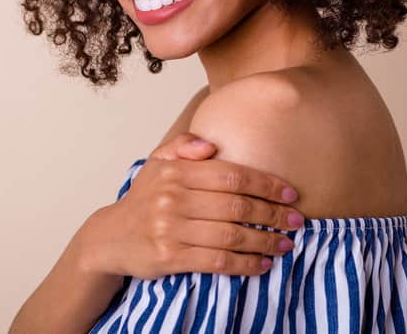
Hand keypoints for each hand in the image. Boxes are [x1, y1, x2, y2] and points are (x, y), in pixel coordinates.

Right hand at [84, 133, 303, 278]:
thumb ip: (183, 147)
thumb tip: (211, 143)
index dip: (266, 183)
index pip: (232, 175)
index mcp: (176, 172)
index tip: (290, 193)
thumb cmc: (145, 198)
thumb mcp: (157, 164)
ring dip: (264, 241)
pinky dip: (245, 263)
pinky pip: (217, 261)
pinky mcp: (170, 257)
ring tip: (286, 244)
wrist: (110, 237)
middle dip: (272, 214)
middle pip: (236, 205)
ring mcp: (171, 229)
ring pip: (230, 235)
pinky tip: (262, 263)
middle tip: (296, 220)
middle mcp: (173, 198)